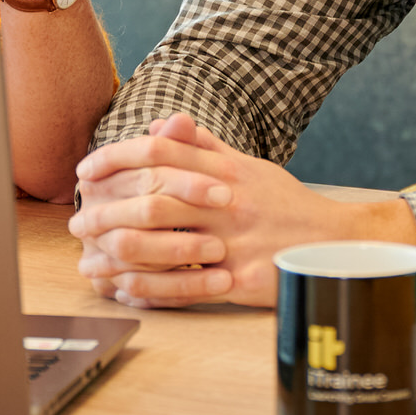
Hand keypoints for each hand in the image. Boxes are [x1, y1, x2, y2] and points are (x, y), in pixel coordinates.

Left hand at [69, 113, 415, 309]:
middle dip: (109, 212)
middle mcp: (228, 203)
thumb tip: (160, 123)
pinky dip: (153, 291)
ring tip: (91, 262)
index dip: (116, 159)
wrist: (338, 243)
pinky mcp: (243, 279)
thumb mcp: (249, 166)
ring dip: (121, 256)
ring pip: (166, 247)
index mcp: (226, 171)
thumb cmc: (286, 204)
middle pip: (155, 200)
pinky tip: (127, 292)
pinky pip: (188, 287)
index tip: (85, 170)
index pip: (161, 154)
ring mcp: (236, 242)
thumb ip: (203, 146)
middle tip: (78, 222)